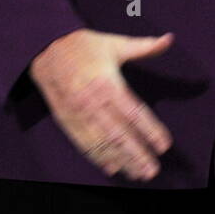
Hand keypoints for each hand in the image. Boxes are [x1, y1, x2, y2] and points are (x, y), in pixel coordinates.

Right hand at [28, 28, 174, 181]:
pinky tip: (113, 167)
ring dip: (121, 160)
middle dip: (137, 154)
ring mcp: (78, 114)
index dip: (150, 130)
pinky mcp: (66, 121)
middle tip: (152, 170)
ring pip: (102, 143)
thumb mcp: (115, 43)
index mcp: (107, 83)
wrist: (45, 49)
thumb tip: (168, 40)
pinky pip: (84, 143)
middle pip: (119, 133)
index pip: (134, 112)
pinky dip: (98, 157)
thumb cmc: (84, 46)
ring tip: (137, 173)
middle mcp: (93, 102)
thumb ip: (144, 46)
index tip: (164, 145)